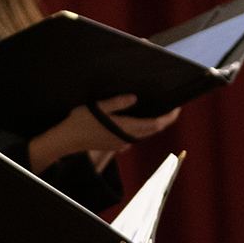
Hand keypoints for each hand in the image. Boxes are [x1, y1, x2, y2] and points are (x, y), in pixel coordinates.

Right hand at [27, 94, 180, 173]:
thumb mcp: (98, 107)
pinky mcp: (115, 144)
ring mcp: (121, 143)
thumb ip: (117, 102)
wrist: (66, 140)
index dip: (168, 117)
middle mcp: (126, 138)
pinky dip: (142, 128)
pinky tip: (140, 119)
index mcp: (125, 128)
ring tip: (159, 112)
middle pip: (152, 130)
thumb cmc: (80, 122)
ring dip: (153, 124)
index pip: (154, 124)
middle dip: (164, 120)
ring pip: (144, 134)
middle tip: (172, 108)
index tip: (177, 108)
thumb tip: (134, 98)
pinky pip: (134, 136)